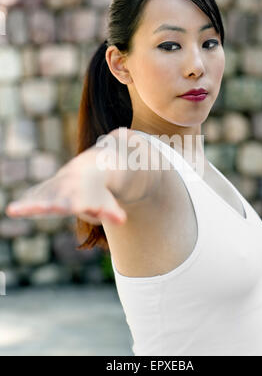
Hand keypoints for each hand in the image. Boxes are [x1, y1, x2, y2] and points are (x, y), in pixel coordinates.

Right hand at [5, 146, 126, 224]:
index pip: (71, 204)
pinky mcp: (46, 189)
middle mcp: (64, 193)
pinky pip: (34, 195)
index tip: (56, 207)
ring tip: (13, 210)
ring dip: (27, 205)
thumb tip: (122, 220)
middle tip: (29, 209)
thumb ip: (112, 213)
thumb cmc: (100, 192)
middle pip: (52, 201)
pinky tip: (14, 210)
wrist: (92, 167)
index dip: (66, 204)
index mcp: (80, 197)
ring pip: (38, 197)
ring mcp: (54, 189)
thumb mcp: (108, 203)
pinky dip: (25, 203)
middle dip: (41, 206)